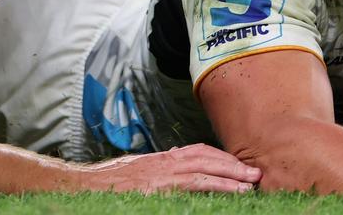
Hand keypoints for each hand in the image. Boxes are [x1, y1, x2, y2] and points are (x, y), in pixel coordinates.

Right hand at [86, 143, 261, 193]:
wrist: (86, 185)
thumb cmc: (112, 183)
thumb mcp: (141, 173)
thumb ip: (161, 171)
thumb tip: (180, 172)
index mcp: (163, 159)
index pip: (198, 151)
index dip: (220, 157)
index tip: (239, 165)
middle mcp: (165, 161)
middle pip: (206, 157)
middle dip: (232, 165)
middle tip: (255, 173)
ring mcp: (162, 173)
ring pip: (204, 168)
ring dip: (230, 175)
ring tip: (251, 183)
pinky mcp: (159, 186)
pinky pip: (193, 183)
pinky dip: (215, 185)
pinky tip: (231, 191)